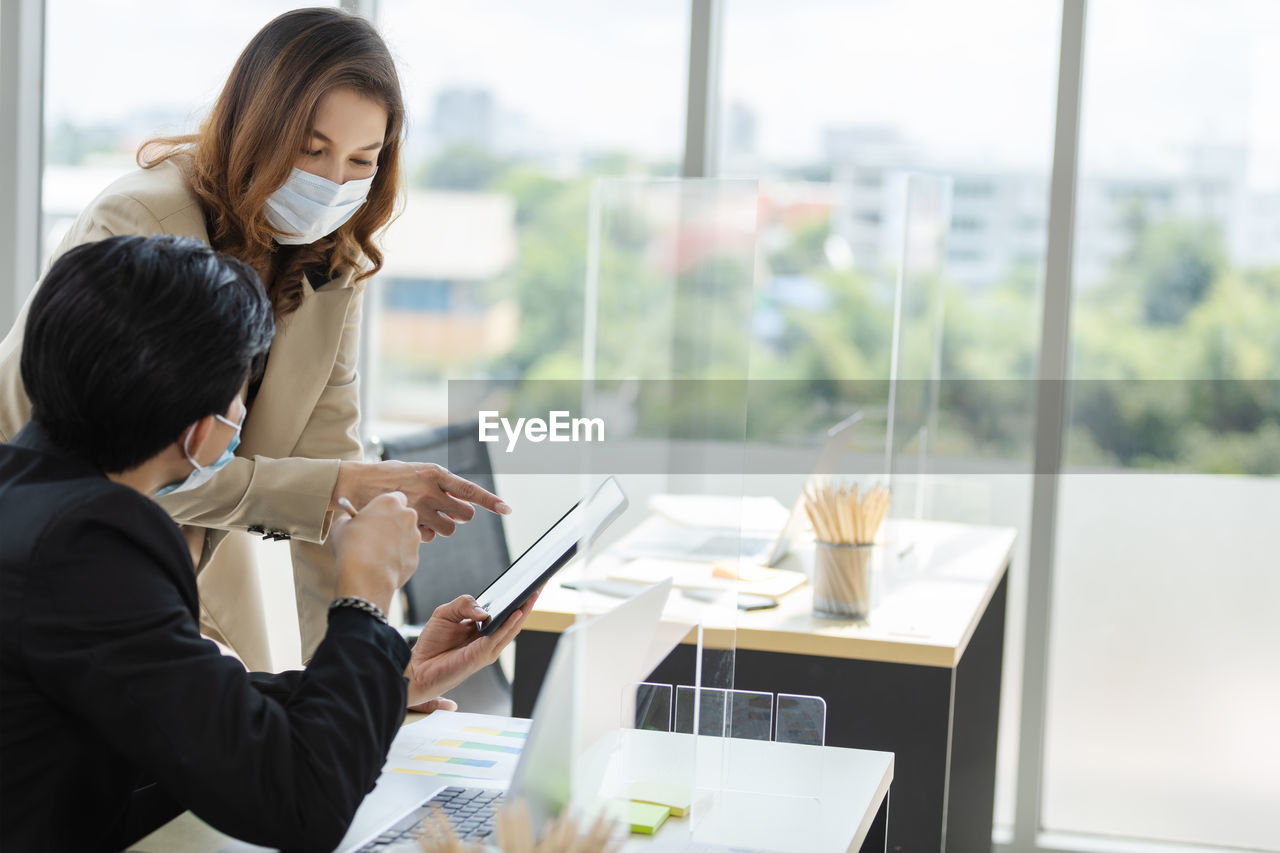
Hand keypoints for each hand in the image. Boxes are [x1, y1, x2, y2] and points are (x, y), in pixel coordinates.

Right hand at [328, 491, 419, 611]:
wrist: (365, 577)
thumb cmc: (351, 547)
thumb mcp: (341, 526)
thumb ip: (350, 518)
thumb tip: (351, 520)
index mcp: (389, 503)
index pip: (396, 497)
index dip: (386, 507)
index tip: (377, 514)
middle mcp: (407, 516)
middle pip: (404, 516)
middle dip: (394, 523)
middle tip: (377, 533)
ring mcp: (414, 537)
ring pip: (406, 536)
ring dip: (396, 541)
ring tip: (376, 553)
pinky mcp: (415, 557)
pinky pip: (406, 554)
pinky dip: (397, 558)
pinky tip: (382, 565)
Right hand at [333, 460, 510, 541]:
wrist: (355, 483)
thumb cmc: (388, 476)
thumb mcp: (416, 471)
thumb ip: (438, 484)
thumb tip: (459, 502)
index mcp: (435, 473)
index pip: (469, 490)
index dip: (490, 501)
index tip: (507, 509)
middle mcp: (430, 491)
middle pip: (464, 515)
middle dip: (460, 516)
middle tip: (446, 512)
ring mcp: (419, 510)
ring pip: (448, 529)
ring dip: (441, 526)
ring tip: (423, 516)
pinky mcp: (408, 526)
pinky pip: (428, 537)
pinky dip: (423, 534)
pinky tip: (408, 524)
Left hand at [404, 590, 539, 710]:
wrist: (417, 667)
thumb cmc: (432, 644)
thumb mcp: (445, 613)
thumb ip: (464, 604)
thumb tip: (484, 611)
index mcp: (483, 629)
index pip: (505, 611)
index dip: (518, 597)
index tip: (530, 580)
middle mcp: (489, 639)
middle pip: (515, 618)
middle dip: (529, 600)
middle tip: (540, 582)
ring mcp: (488, 649)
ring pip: (513, 627)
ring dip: (525, 609)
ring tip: (535, 592)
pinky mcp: (481, 656)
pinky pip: (499, 637)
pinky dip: (510, 623)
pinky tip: (516, 611)